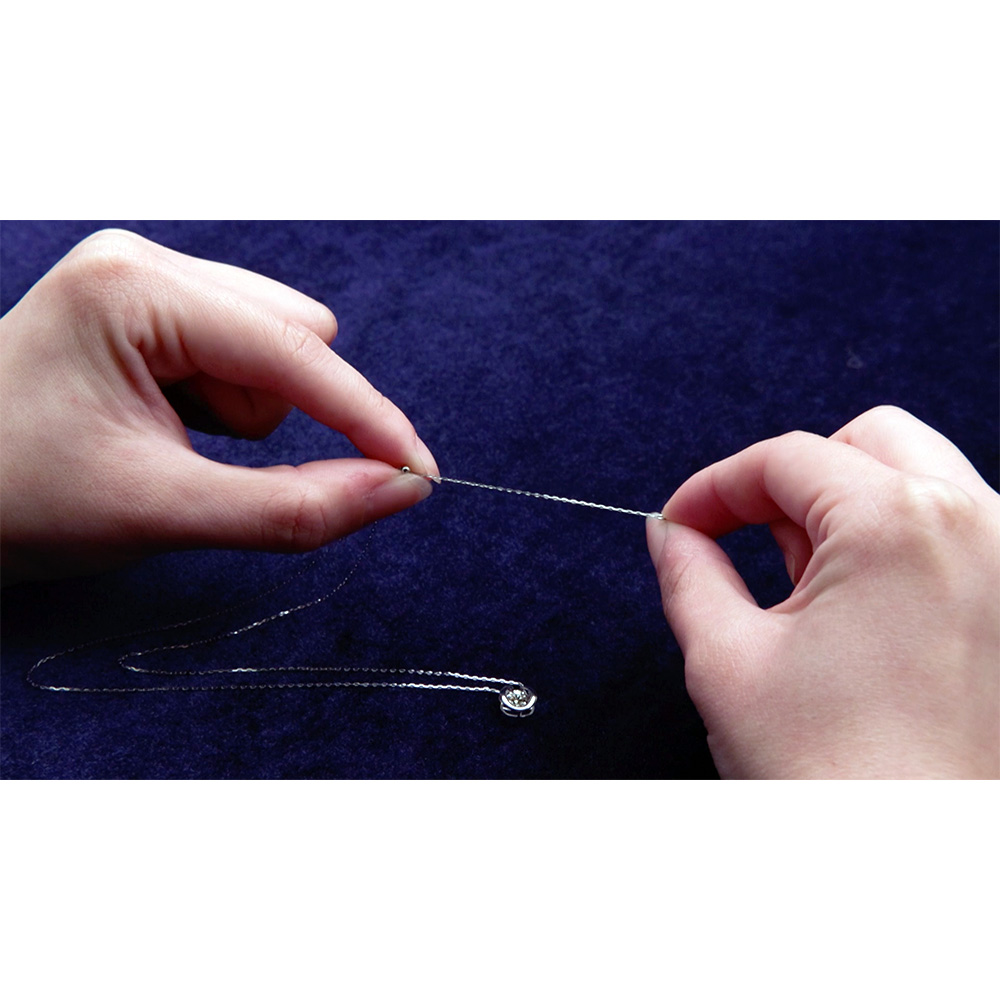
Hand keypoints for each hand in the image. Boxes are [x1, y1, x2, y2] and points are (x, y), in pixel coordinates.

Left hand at [0, 230, 437, 581]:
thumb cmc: (17, 499)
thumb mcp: (162, 511)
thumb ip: (293, 506)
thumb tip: (397, 490)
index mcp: (133, 289)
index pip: (291, 353)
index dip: (367, 418)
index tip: (419, 473)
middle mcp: (142, 262)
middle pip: (291, 338)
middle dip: (276, 415)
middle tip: (211, 467)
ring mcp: (143, 280)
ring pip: (272, 351)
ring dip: (248, 415)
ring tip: (171, 446)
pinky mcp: (149, 308)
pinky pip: (240, 357)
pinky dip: (227, 407)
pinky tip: (167, 427)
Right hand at [647, 406, 998, 777]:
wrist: (921, 876)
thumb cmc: (836, 782)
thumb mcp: (728, 663)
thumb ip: (688, 574)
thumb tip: (671, 532)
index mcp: (899, 525)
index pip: (787, 458)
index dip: (714, 487)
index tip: (682, 525)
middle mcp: (978, 524)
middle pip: (866, 441)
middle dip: (792, 481)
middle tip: (746, 541)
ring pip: (916, 480)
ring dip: (845, 511)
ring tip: (803, 591)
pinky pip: (953, 532)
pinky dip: (894, 544)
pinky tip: (858, 614)